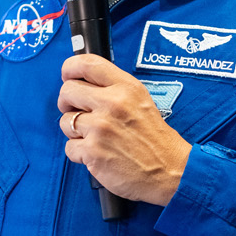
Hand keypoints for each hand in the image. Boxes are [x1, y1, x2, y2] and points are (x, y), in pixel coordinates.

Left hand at [57, 53, 192, 205]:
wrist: (170, 171)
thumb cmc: (154, 139)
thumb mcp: (141, 101)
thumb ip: (113, 89)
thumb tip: (82, 82)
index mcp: (126, 88)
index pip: (86, 64)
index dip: (69, 68)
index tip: (67, 77)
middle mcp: (112, 104)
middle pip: (67, 91)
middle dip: (67, 103)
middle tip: (78, 113)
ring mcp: (100, 128)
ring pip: (65, 121)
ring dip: (75, 132)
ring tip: (96, 138)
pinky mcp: (92, 151)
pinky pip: (69, 147)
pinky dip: (80, 153)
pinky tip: (98, 154)